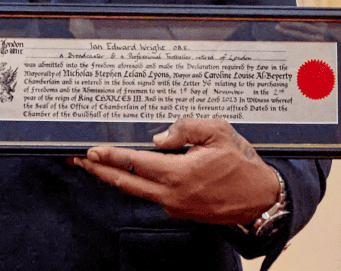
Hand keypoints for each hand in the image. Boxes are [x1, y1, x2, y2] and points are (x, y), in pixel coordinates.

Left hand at [73, 117, 278, 224]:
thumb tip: (157, 138)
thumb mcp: (218, 132)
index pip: (135, 163)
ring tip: (97, 165)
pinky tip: (132, 171)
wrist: (262, 199)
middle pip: (126, 183)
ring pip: (138, 191)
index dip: (110, 156)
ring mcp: (176, 206)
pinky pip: (154, 195)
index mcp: (180, 174)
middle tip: (79, 160)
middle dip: (100, 171)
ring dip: (116, 177)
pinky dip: (138, 183)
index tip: (90, 151)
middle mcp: (173, 195)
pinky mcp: (181, 211)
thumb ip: (186, 128)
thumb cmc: (242, 162)